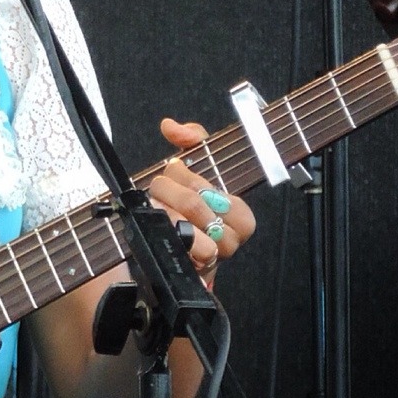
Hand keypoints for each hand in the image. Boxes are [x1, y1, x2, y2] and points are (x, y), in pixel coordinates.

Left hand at [150, 117, 256, 285]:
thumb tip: (171, 126)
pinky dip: (161, 234)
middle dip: (167, 191)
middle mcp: (232, 239)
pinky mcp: (192, 271)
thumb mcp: (196, 167)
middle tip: (159, 189)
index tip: (173, 172)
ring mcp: (213, 258)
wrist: (176, 248)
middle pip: (193, 204)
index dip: (183, 177)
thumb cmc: (191, 205)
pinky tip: (157, 227)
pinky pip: (176, 250)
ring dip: (162, 212)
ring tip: (156, 207)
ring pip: (183, 226)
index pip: (208, 187)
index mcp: (241, 214)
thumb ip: (190, 139)